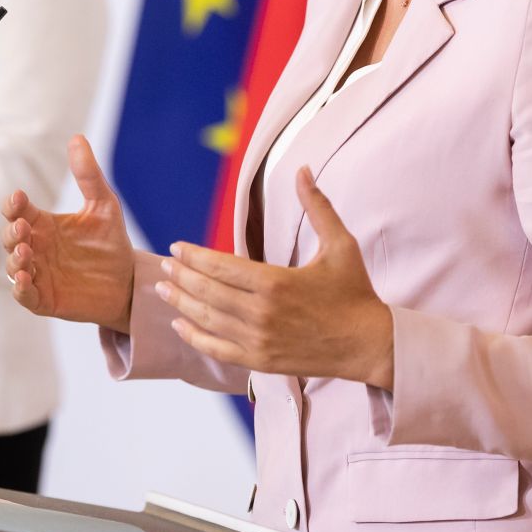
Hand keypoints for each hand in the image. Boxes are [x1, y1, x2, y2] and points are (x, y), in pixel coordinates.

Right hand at [2, 135, 135, 330]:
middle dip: (11, 231)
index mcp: (43, 224)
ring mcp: (37, 274)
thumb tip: (77, 138)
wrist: (129, 282)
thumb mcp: (104, 205)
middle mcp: (35, 248)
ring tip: (26, 251)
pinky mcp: (45, 299)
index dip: (13, 204)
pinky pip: (23, 295)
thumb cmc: (110, 242)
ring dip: (14, 258)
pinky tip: (24, 278)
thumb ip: (88, 175)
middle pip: (9, 237)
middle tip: (23, 226)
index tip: (19, 196)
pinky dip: (19, 288)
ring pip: (12, 265)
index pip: (17, 211)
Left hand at [158, 167, 394, 387]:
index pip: (221, 266)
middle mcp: (262, 313)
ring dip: (181, 303)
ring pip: (208, 320)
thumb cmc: (354, 291)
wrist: (369, 344)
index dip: (195, 256)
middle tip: (162, 265)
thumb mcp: (340, 244)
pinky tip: (180, 325)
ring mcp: (260, 340)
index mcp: (276, 282)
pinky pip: (219, 350)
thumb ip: (317, 206)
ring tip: (162, 289)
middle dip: (181, 276)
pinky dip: (195, 338)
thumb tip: (303, 170)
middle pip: (208, 292)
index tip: (176, 247)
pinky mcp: (262, 361)